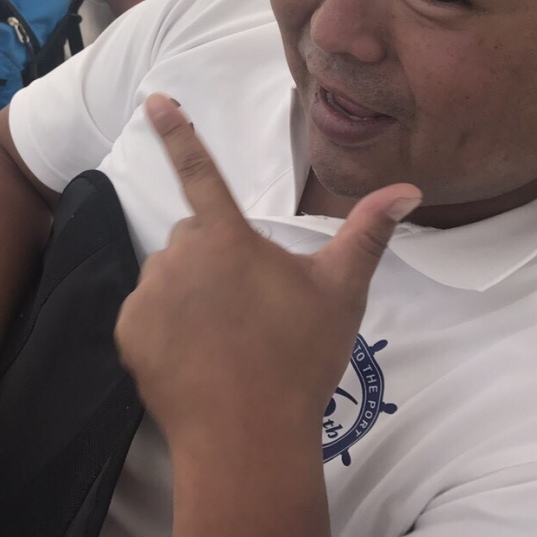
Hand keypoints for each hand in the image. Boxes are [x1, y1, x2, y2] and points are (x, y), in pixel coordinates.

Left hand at [115, 94, 419, 449]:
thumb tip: (408, 190)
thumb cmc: (298, 360)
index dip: (177, 130)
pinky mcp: (128, 332)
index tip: (153, 98)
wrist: (246, 438)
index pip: (199, 170)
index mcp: (227, 237)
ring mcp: (148, 295)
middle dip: (214, 258)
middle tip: (248, 308)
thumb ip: (367, 235)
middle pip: (194, 238)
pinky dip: (165, 330)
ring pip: (169, 276)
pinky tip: (196, 359)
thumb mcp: (341, 293)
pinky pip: (146, 315)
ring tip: (224, 340)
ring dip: (189, 294)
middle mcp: (178, 255)